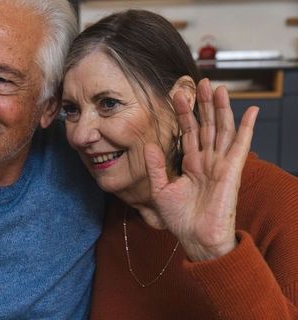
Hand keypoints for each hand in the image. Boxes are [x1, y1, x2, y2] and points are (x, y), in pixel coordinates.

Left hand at [144, 78, 258, 260]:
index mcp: (191, 163)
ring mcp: (221, 164)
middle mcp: (207, 160)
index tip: (175, 94)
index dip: (183, 113)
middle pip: (207, 125)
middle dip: (203, 104)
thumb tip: (149, 144)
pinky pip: (241, 145)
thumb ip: (155, 166)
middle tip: (199, 82)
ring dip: (221, 108)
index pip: (188, 131)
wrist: (195, 238)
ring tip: (217, 88)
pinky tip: (251, 110)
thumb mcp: (160, 190)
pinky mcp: (232, 171)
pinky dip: (247, 127)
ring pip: (222, 129)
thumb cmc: (179, 218)